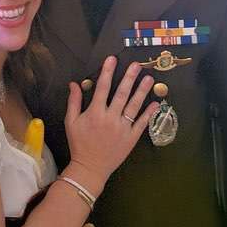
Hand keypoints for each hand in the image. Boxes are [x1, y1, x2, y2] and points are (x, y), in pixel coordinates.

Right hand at [63, 57, 157, 194]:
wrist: (90, 167)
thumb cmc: (79, 143)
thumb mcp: (71, 121)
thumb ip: (73, 101)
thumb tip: (74, 83)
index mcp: (95, 112)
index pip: (102, 87)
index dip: (107, 72)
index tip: (112, 59)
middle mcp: (110, 118)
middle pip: (121, 94)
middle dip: (129, 78)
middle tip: (137, 65)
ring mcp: (122, 128)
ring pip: (134, 106)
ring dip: (142, 91)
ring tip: (149, 78)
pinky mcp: (131, 138)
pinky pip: (142, 123)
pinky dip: (149, 113)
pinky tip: (155, 103)